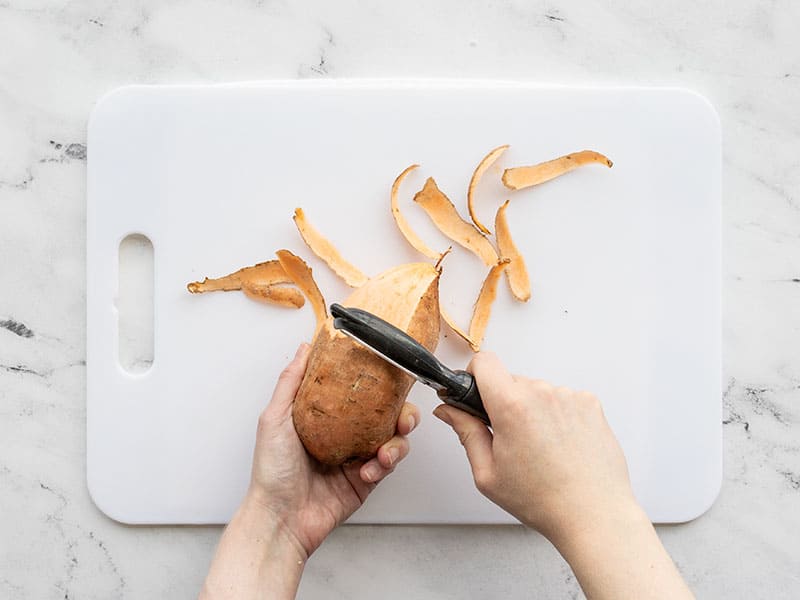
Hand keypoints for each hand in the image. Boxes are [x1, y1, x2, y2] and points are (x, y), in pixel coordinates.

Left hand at [247, 343, 419, 557]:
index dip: (378, 383)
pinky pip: (388, 465)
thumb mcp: (275, 418)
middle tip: (403, 417)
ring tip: (385, 452)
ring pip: (394, 438)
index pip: (359, 392)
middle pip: (386, 413)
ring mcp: (356, 456)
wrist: (281, 518)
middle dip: (403, 413)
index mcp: (325, 417)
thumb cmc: (272, 472)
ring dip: (397, 442)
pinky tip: (369, 470)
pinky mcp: (366, 479)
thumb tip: (305, 348)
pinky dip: (384, 465)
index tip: (390, 375)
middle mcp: (344, 434)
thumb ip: (291, 381)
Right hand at [434, 352, 693, 599]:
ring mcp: (569, 396)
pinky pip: (562, 398)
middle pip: (511, 380)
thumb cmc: (542, 500)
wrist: (593, 515)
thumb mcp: (487, 473)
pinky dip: (557, 414)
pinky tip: (561, 444)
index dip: (475, 375)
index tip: (476, 395)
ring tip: (541, 447)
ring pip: (537, 391)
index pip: (485, 361)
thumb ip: (465, 432)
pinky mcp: (590, 403)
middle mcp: (542, 393)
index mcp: (512, 406)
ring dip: (533, 409)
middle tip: (510, 439)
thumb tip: (447, 410)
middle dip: (505, 403)